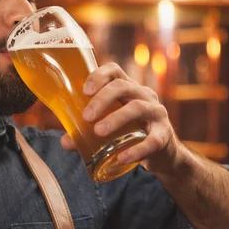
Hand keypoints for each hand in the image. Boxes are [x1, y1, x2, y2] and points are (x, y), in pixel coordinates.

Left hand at [60, 62, 185, 173]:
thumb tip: (65, 141)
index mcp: (128, 89)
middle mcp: (144, 95)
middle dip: (102, 99)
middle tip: (86, 117)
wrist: (163, 154)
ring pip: (138, 107)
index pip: (114, 70)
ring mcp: (156, 113)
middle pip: (123, 86)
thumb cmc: (132, 134)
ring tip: (98, 132)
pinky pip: (152, 140)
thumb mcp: (110, 128)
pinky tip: (121, 158)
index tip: (84, 91)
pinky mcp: (164, 135)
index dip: (99, 76)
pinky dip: (136, 149)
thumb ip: (86, 134)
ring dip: (116, 118)